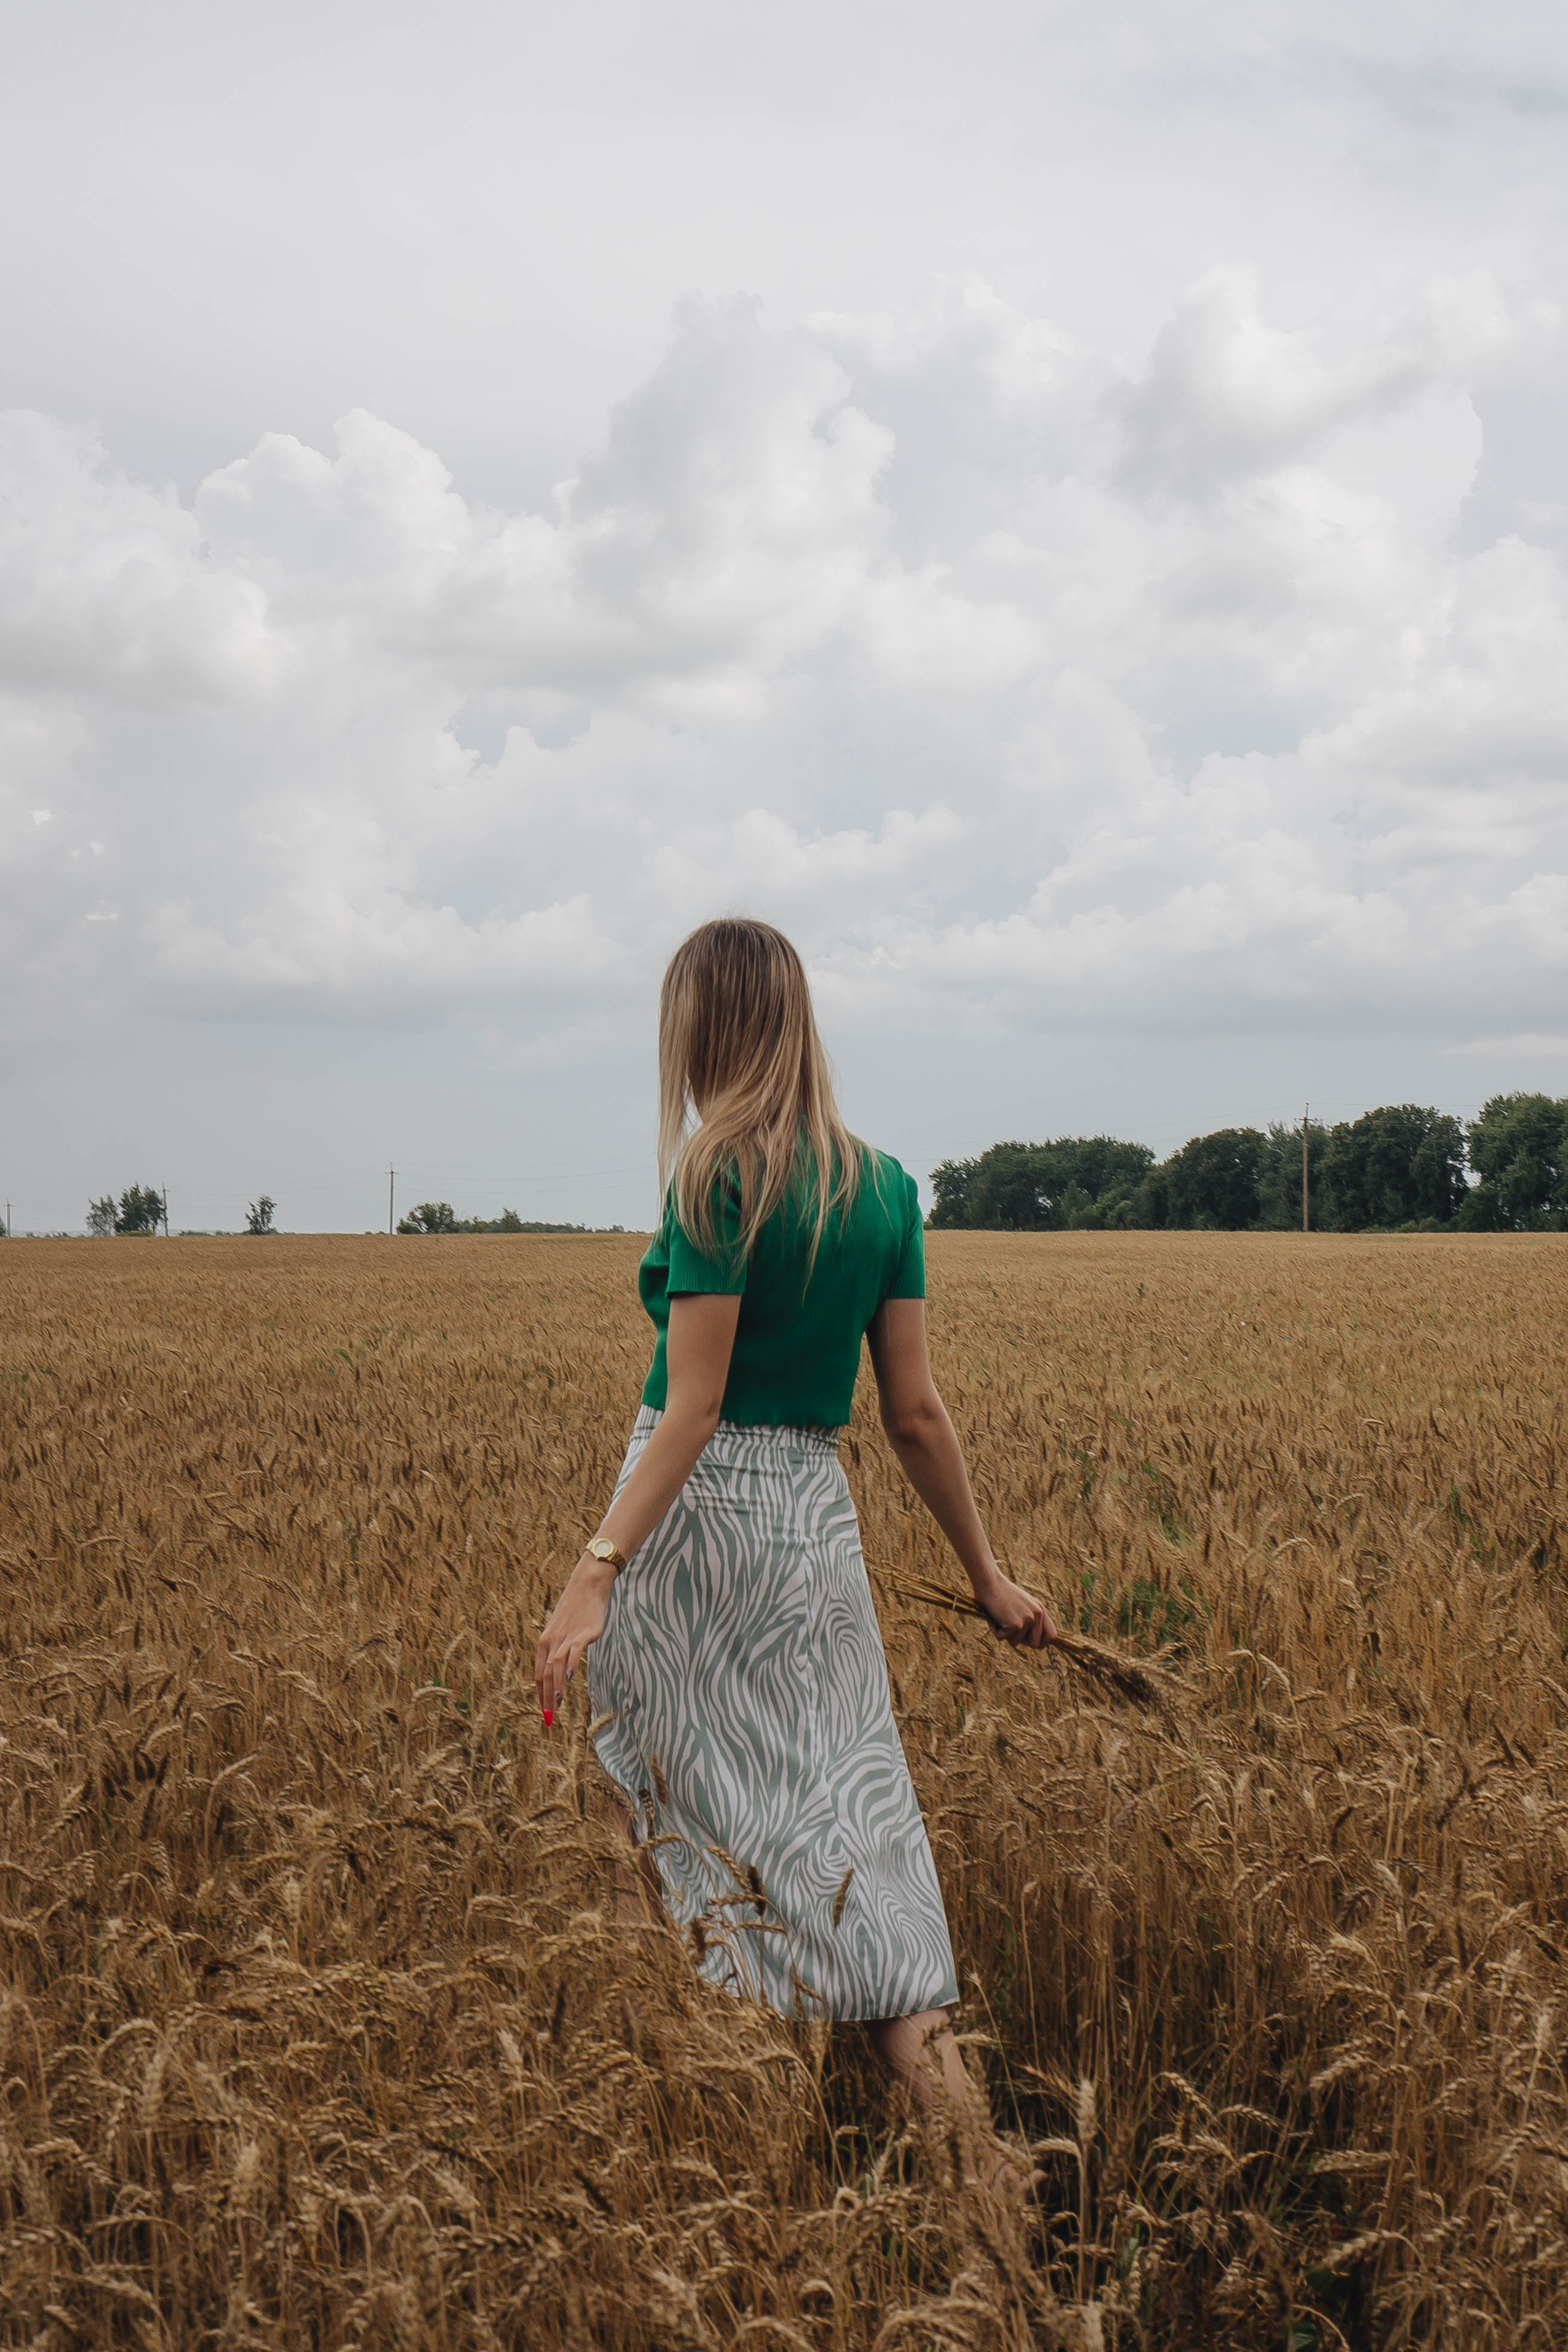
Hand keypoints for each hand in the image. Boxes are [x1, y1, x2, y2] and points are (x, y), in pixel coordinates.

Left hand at [534, 1555, 613, 1723]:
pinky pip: (574, 1651)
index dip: (540, 1693)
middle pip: (546, 1673)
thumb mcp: (562, 1629)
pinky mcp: (583, 1632)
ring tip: (557, 1704)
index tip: (544, 1711)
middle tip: (549, 1717)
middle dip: (546, 1697)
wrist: (588, 1584)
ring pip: (557, 1665)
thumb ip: (559, 1648)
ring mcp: (567, 1636)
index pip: (538, 1673)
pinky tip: (571, 1678)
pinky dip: (571, 1665)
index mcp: (545, 1641)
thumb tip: (560, 1669)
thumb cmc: (576, 1608)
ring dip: (556, 1686)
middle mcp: (552, 1641)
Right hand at [972, 1568, 1058, 1648]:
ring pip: (1016, 1642)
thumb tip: (1032, 1641)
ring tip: (999, 1617)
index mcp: (1040, 1609)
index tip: (1029, 1642)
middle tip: (1009, 1630)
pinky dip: (995, 1631)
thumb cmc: (998, 1592)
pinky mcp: (1016, 1624)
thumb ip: (1028, 1618)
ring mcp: (1028, 1619)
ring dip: (1004, 1633)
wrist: (988, 1581)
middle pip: (1036, 1644)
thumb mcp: (1020, 1603)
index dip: (1041, 1642)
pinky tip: (993, 1617)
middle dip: (1022, 1641)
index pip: (1052, 1635)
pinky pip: (1002, 1638)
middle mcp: (1037, 1614)